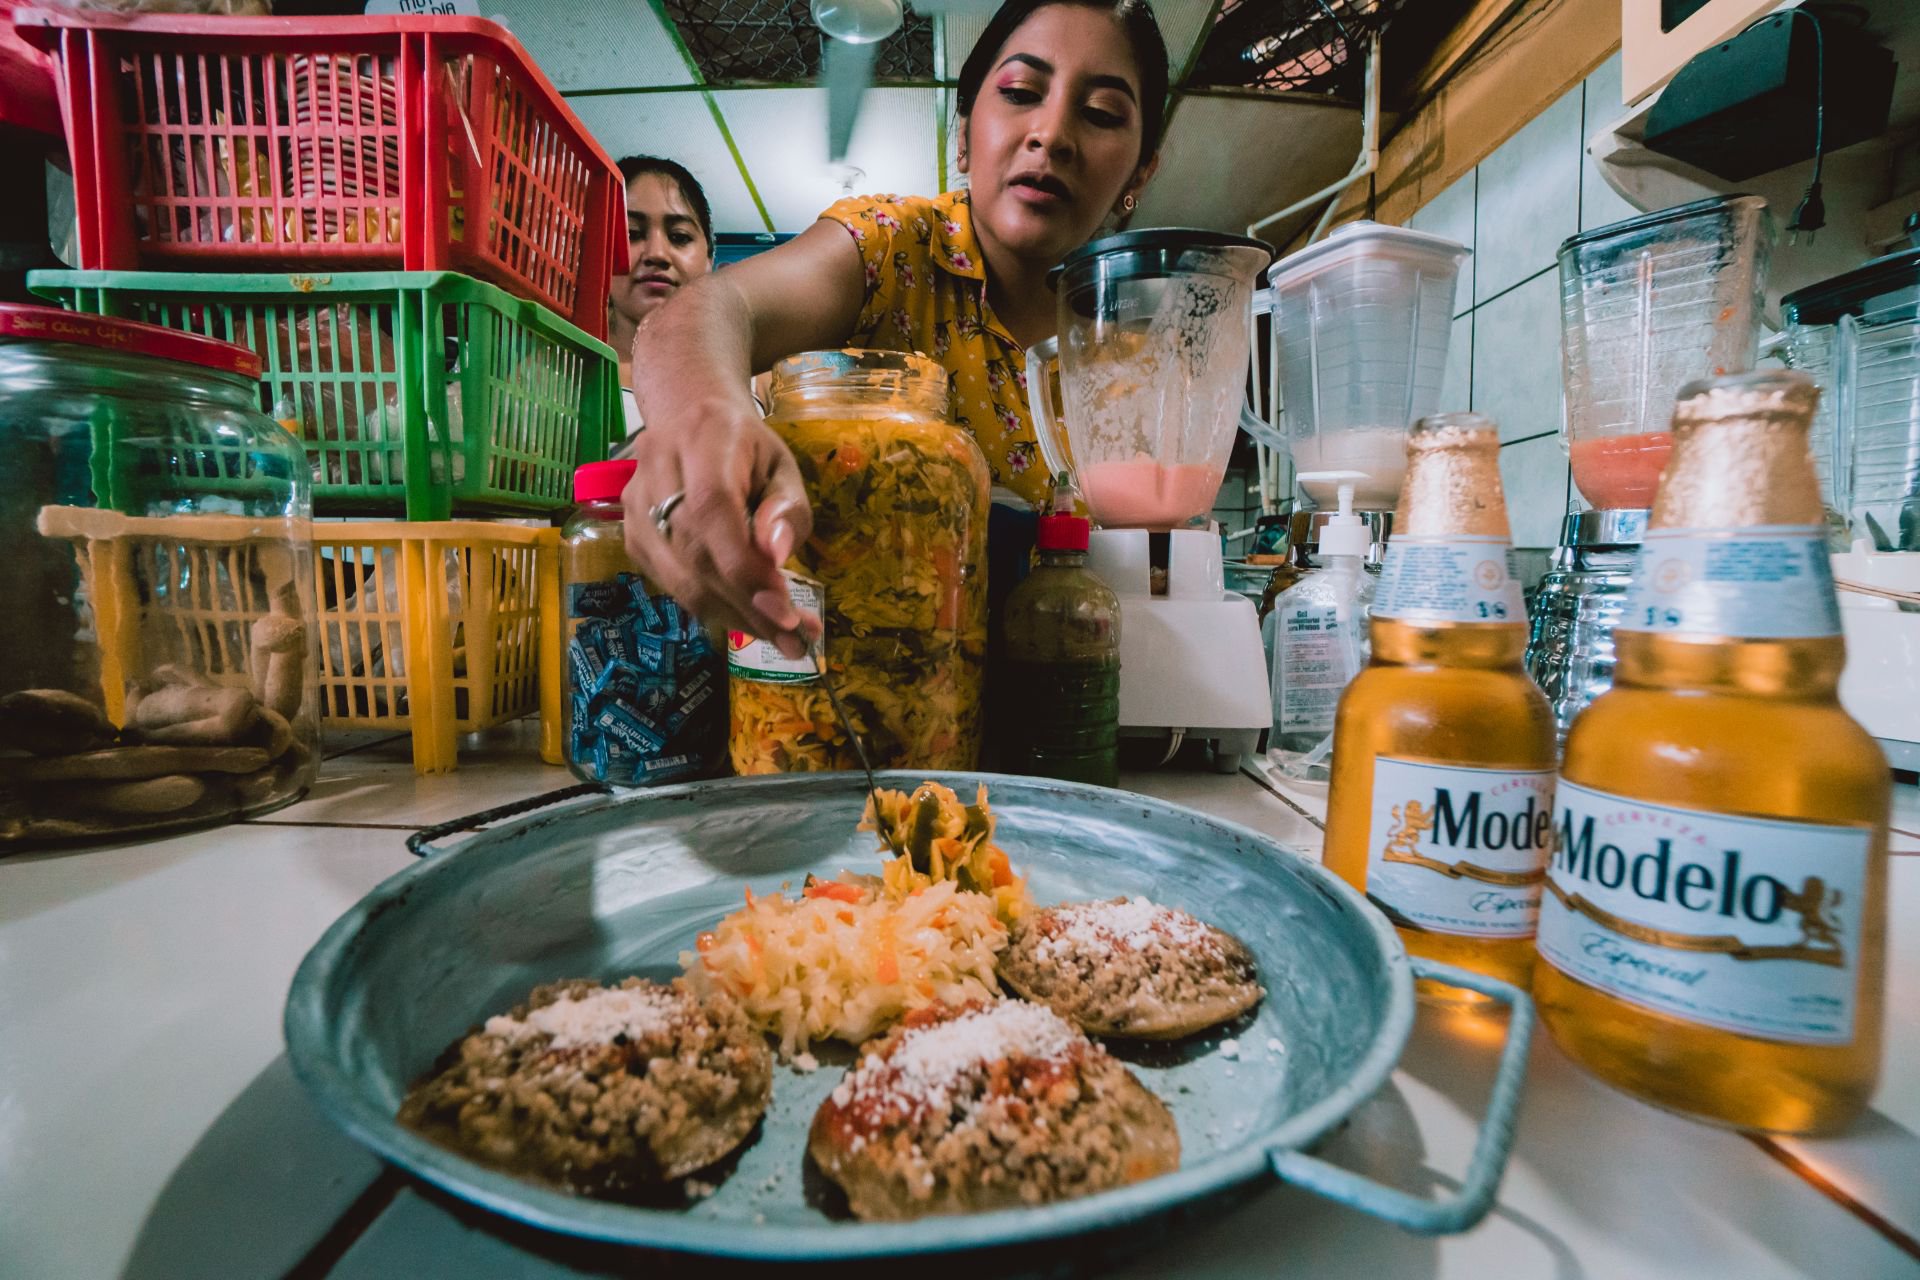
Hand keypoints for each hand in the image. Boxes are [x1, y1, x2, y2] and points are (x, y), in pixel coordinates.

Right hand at [620, 392, 815, 657]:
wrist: (690, 421)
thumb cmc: (747, 449)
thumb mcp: (783, 468)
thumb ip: (787, 509)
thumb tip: (777, 556)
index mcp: (703, 436)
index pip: (712, 508)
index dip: (744, 566)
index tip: (785, 610)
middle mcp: (657, 466)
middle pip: (694, 550)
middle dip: (747, 603)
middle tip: (794, 638)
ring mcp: (634, 501)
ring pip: (678, 575)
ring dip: (731, 614)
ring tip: (777, 634)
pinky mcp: (629, 533)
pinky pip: (668, 582)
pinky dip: (709, 606)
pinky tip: (743, 615)